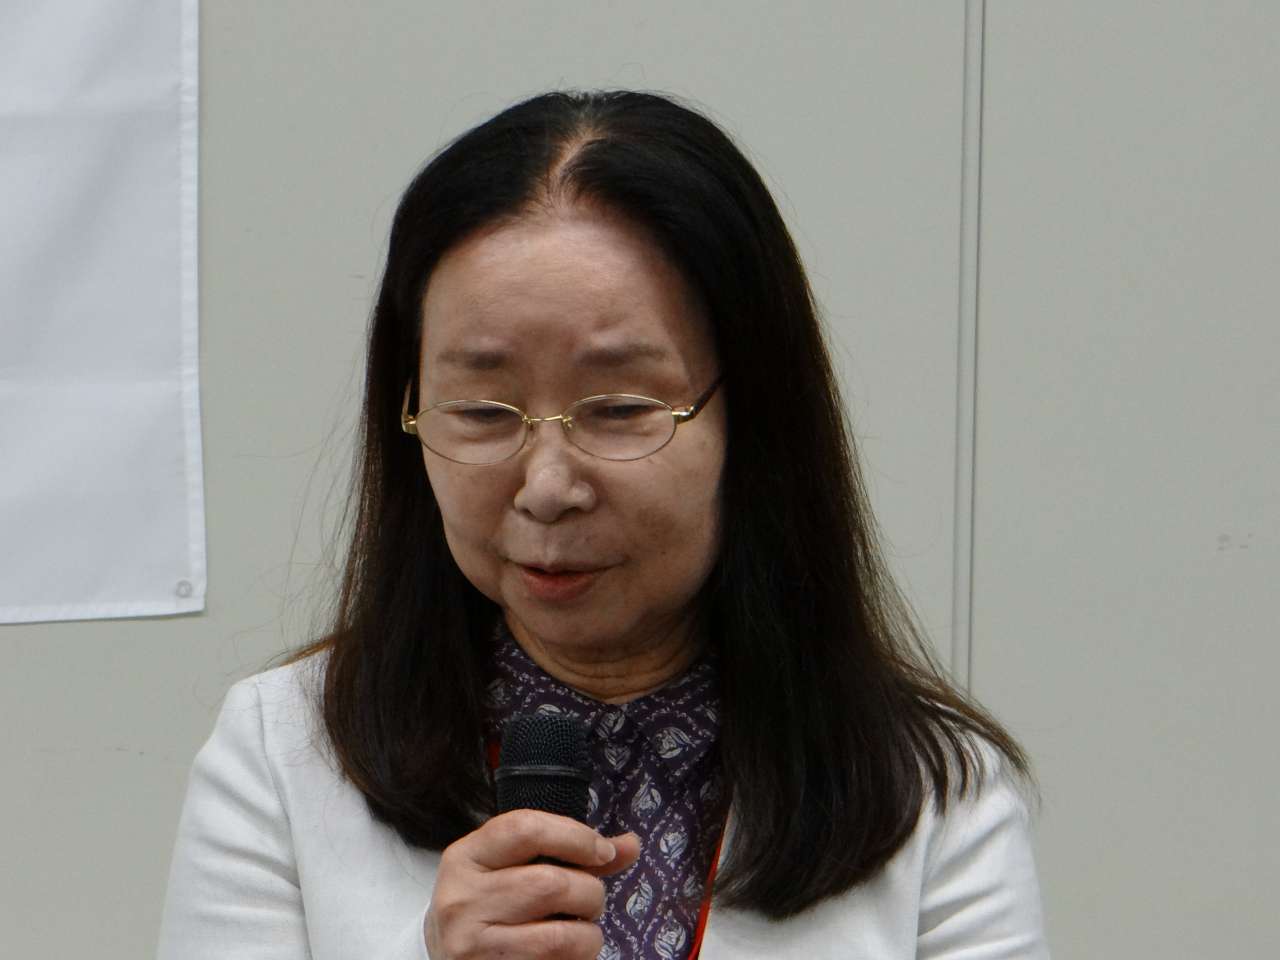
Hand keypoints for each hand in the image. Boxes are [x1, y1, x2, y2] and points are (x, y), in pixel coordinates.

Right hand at [424, 809, 641, 958]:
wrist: (443, 958)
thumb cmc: (491, 906)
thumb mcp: (514, 868)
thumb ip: (571, 854)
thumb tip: (630, 844)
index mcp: (465, 857)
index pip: (525, 829)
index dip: (575, 836)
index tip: (603, 851)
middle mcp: (462, 900)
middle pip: (550, 883)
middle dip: (589, 893)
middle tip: (590, 902)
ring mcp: (471, 945)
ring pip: (560, 936)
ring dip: (589, 935)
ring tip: (583, 931)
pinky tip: (568, 954)